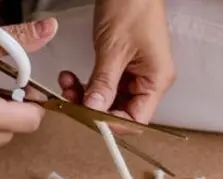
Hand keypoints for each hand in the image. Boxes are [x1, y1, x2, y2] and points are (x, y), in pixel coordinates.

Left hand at [59, 0, 175, 124]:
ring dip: (86, 96)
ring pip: (109, 100)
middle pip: (122, 112)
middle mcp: (149, 81)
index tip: (86, 117)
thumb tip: (93, 110)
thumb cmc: (132, 6)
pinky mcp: (123, 65)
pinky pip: (105, 84)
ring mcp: (136, 73)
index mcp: (156, 80)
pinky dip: (88, 83)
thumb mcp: (113, 48)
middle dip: (94, 109)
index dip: (111, 124)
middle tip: (69, 100)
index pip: (136, 120)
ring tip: (66, 84)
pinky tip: (72, 77)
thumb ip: (104, 82)